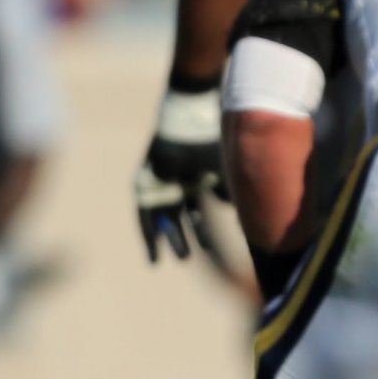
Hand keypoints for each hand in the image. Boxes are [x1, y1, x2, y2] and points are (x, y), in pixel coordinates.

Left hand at [135, 85, 226, 263]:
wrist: (188, 120)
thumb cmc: (208, 142)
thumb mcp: (222, 171)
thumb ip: (225, 192)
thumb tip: (233, 212)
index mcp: (197, 177)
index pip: (198, 209)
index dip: (203, 229)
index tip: (210, 250)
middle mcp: (178, 181)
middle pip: (181, 216)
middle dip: (187, 237)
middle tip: (191, 256)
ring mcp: (161, 183)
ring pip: (166, 218)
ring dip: (171, 238)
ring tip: (182, 258)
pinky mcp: (144, 183)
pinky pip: (144, 214)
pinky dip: (149, 233)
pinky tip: (154, 252)